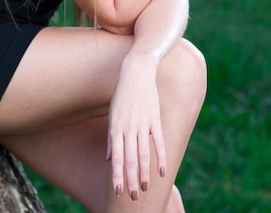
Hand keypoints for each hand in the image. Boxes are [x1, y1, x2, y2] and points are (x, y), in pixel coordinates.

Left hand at [105, 52, 165, 200]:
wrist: (136, 72)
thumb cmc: (122, 94)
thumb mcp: (112, 114)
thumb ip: (111, 138)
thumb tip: (108, 158)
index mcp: (116, 127)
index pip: (116, 157)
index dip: (117, 175)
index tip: (118, 191)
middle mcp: (128, 127)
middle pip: (129, 159)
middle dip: (130, 179)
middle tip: (133, 197)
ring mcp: (142, 123)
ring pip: (143, 153)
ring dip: (143, 173)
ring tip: (144, 188)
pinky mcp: (155, 119)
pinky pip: (158, 142)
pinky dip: (160, 158)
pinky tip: (162, 172)